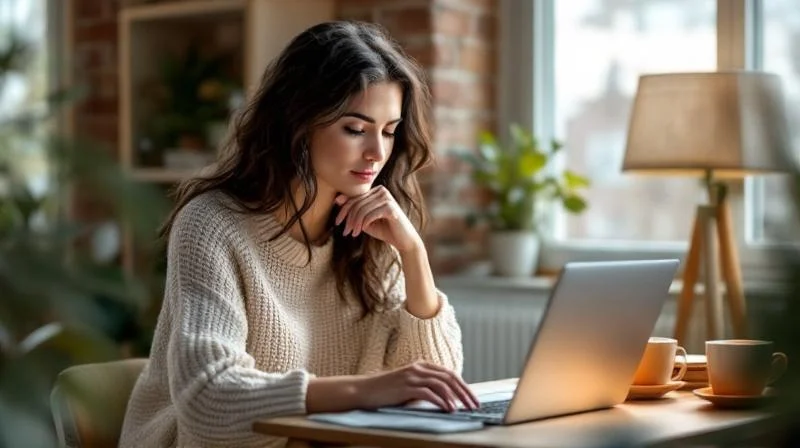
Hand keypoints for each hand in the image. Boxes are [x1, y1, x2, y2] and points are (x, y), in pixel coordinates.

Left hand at [334, 186, 421, 253]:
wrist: (403, 240)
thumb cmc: (384, 229)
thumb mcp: (365, 219)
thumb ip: (354, 210)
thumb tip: (337, 200)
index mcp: (375, 191)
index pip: (354, 198)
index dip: (343, 210)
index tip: (337, 222)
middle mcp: (381, 191)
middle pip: (357, 203)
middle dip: (348, 218)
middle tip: (346, 232)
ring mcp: (387, 198)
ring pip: (362, 209)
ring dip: (355, 223)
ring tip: (353, 233)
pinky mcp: (391, 207)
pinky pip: (370, 214)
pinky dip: (363, 223)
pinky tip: (361, 231)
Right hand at [354, 362, 480, 412]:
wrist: (364, 391)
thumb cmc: (387, 391)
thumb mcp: (410, 386)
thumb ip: (426, 388)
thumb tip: (447, 399)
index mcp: (422, 366)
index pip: (449, 374)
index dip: (464, 386)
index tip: (473, 398)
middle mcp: (419, 368)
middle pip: (449, 377)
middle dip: (464, 392)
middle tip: (474, 405)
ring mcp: (412, 376)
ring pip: (442, 384)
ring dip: (456, 397)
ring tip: (464, 408)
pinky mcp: (406, 387)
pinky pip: (428, 392)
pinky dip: (441, 401)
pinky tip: (448, 409)